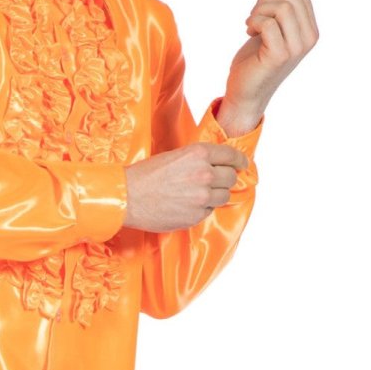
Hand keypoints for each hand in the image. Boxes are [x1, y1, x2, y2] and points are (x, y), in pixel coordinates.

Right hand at [122, 142, 248, 231]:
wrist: (128, 197)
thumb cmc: (145, 175)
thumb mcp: (174, 156)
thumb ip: (197, 159)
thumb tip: (215, 166)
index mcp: (199, 154)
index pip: (231, 156)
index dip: (240, 160)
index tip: (242, 164)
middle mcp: (205, 174)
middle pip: (231, 177)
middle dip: (226, 178)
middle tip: (218, 180)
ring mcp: (202, 197)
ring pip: (224, 196)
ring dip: (216, 195)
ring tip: (198, 194)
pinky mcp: (196, 215)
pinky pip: (209, 211)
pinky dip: (202, 208)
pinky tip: (187, 204)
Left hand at [217, 0, 318, 134]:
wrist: (247, 91)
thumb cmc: (257, 58)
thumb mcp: (275, 30)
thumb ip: (284, 11)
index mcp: (311, 31)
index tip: (263, 11)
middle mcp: (309, 39)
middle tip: (254, 16)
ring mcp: (296, 48)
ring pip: (282, 7)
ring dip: (259, 11)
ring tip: (251, 24)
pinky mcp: (279, 56)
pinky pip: (268, 24)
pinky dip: (254, 22)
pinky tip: (249, 32)